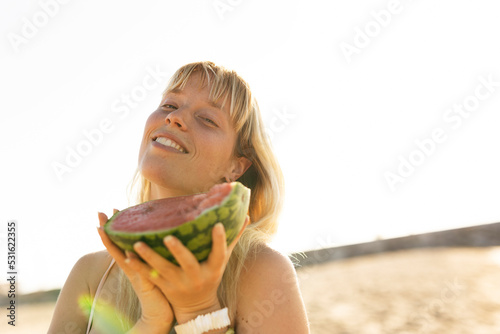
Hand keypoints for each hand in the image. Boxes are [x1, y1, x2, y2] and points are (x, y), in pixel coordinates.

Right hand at [97, 210, 173, 332]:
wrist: (161, 313)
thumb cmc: (163, 288)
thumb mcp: (158, 265)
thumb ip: (157, 251)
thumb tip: (165, 230)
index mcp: (135, 261)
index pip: (122, 241)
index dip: (115, 227)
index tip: (110, 211)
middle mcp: (131, 266)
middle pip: (115, 245)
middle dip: (107, 229)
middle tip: (99, 212)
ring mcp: (135, 274)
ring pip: (120, 255)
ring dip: (110, 242)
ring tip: (103, 226)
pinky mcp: (144, 283)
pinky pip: (136, 270)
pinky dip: (131, 261)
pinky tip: (127, 251)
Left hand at [123, 216, 249, 323]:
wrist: (197, 306)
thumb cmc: (212, 275)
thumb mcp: (223, 259)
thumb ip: (233, 237)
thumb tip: (246, 215)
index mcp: (213, 268)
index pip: (219, 253)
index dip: (220, 240)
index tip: (218, 225)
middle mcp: (196, 276)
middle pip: (187, 263)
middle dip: (178, 251)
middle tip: (167, 237)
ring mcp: (179, 283)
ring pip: (162, 270)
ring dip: (149, 257)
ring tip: (136, 243)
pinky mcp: (164, 287)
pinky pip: (149, 277)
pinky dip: (138, 267)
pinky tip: (126, 256)